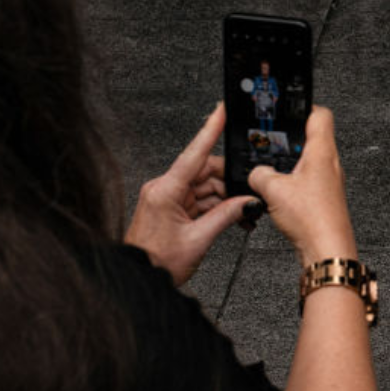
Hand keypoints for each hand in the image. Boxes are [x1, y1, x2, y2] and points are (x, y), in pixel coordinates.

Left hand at [125, 103, 256, 285]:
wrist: (139, 279)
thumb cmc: (157, 262)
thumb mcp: (199, 240)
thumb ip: (226, 216)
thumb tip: (246, 201)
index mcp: (165, 191)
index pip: (194, 154)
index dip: (209, 130)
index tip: (221, 111)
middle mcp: (164, 189)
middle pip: (206, 172)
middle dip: (230, 183)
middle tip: (250, 196)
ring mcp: (168, 198)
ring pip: (206, 187)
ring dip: (226, 199)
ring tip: (244, 215)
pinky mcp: (172, 208)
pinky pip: (201, 200)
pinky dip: (218, 208)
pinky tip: (232, 218)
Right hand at [249, 106, 356, 264]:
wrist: (327, 250)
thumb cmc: (313, 219)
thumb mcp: (274, 190)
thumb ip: (260, 174)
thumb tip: (256, 173)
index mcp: (322, 151)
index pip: (320, 114)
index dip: (303, 106)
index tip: (287, 107)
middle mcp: (330, 164)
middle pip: (312, 137)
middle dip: (289, 138)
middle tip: (272, 140)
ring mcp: (329, 182)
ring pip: (308, 162)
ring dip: (289, 163)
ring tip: (272, 169)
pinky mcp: (324, 199)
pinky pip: (306, 182)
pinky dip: (292, 183)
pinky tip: (279, 193)